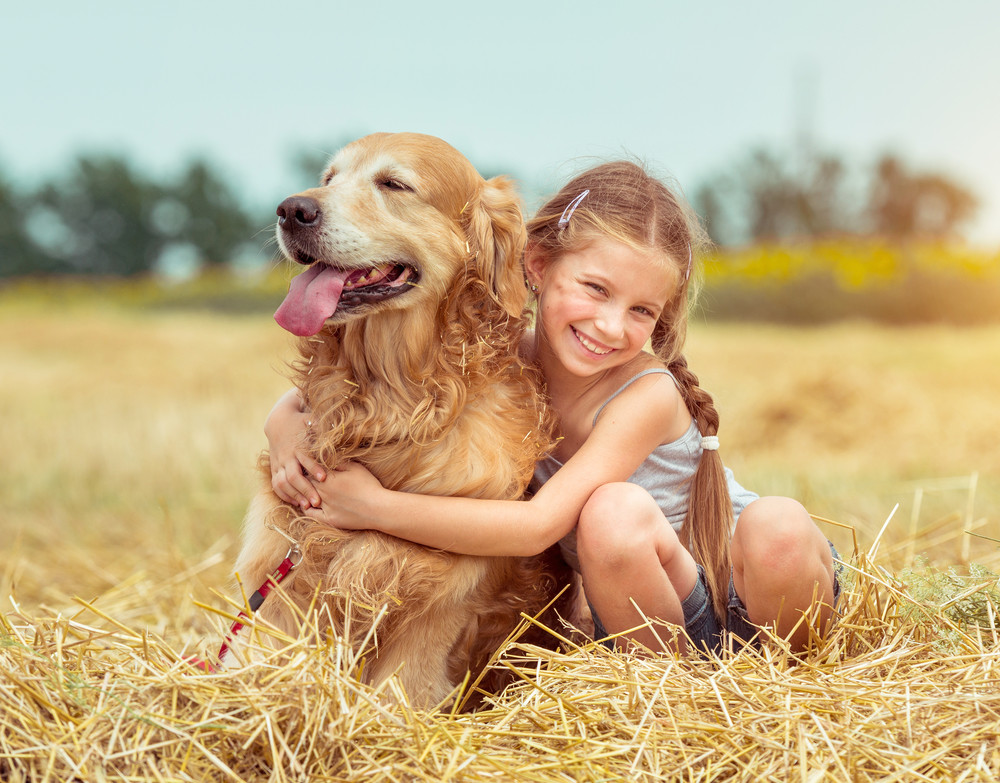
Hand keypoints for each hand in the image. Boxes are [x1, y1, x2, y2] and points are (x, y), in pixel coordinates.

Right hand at [265, 389, 326, 509]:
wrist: (278, 422)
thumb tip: (345, 427)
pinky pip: (276, 485)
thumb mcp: (313, 421)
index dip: (314, 468)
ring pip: (282, 483)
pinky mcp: (274, 469)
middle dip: (305, 489)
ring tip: (307, 506)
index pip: (305, 459)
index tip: (324, 478)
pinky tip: (295, 503)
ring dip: (294, 495)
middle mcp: (287, 456)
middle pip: (293, 476)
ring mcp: (279, 463)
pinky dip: (284, 494)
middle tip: (318, 501)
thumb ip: (328, 427)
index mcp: (299, 446)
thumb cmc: (302, 422)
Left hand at [304, 461, 385, 529]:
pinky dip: (307, 508)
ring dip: (305, 492)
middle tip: (305, 475)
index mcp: (328, 478)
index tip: (310, 466)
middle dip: (306, 479)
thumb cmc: (369, 485)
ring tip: (306, 489)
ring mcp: (325, 507)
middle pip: (306, 483)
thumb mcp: (355, 468)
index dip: (310, 467)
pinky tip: (309, 504)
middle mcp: (323, 492)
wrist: (378, 508)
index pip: (311, 470)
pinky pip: (310, 514)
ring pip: (306, 497)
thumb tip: (325, 457)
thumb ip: (338, 462)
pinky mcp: (328, 519)